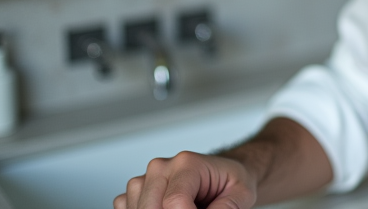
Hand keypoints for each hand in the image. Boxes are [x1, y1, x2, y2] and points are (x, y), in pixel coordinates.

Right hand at [114, 151, 256, 208]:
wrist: (225, 174)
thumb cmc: (231, 182)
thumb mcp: (242, 194)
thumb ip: (226, 208)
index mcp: (187, 163)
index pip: (174, 202)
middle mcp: (162, 167)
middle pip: (150, 207)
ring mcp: (146, 178)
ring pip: (136, 208)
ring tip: (185, 208)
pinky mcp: (136, 191)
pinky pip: (125, 208)